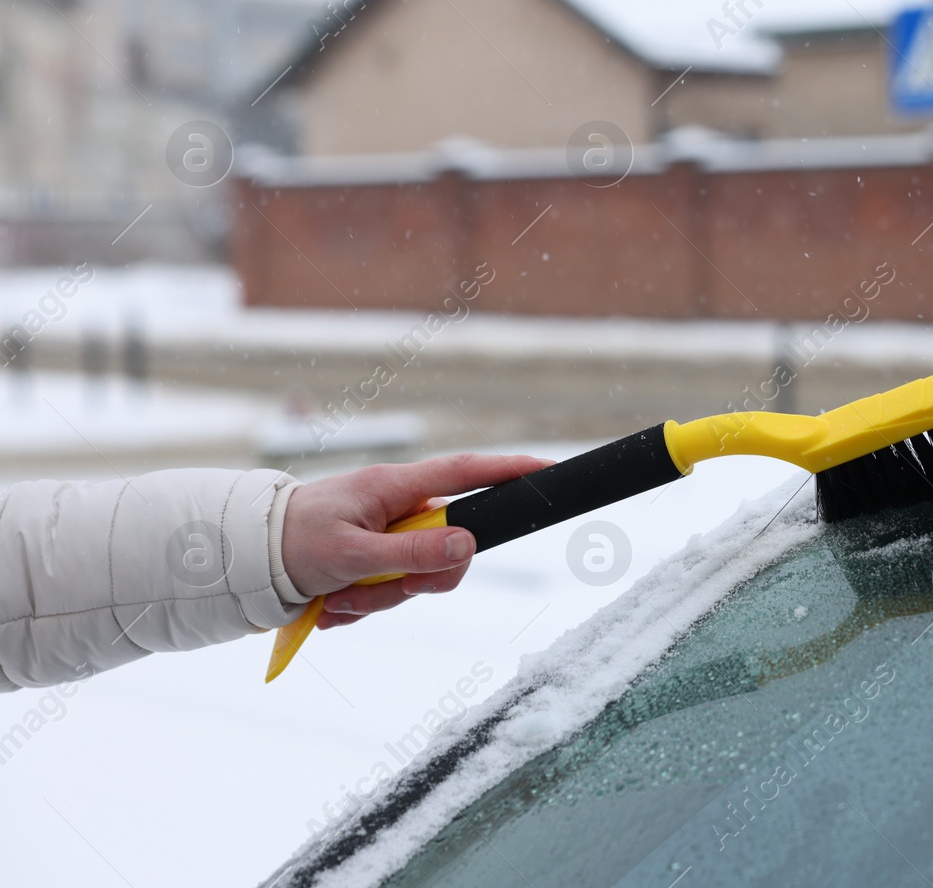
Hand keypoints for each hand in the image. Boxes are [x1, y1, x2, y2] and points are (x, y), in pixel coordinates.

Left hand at [281, 453, 551, 629]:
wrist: (242, 558)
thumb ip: (411, 553)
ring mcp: (388, 533)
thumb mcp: (350, 555)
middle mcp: (398, 507)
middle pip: (448, 548)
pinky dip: (363, 605)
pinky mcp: (375, 559)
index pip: (467, 473)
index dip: (510, 471)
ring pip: (418, 577)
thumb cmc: (290, 543)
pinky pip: (391, 590)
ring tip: (333, 599)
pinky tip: (330, 604)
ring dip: (377, 598)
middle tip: (366, 592)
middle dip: (412, 582)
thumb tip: (468, 545)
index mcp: (395, 488)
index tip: (547, 470)